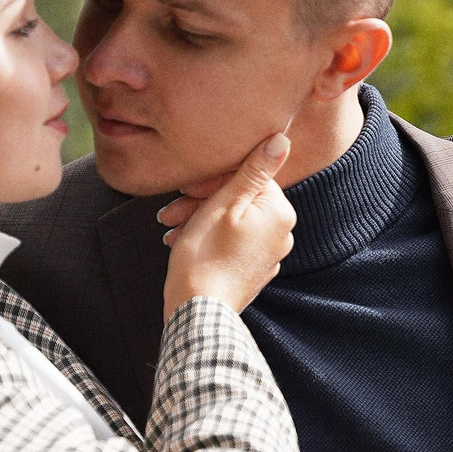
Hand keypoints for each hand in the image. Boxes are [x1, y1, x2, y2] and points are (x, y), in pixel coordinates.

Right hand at [160, 133, 295, 316]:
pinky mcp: (254, 271)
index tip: (186, 189)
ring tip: (170, 228)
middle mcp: (282, 235)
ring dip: (199, 220)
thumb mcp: (225, 204)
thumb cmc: (205, 254)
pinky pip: (232, 245)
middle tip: (170, 211)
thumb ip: (254, 171)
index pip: (250, 178)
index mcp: (281, 214)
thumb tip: (282, 140)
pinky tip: (181, 243)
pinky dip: (208, 239)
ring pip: (232, 223)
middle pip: (240, 201)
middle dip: (202, 202)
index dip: (213, 181)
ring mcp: (269, 256)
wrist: (197, 311)